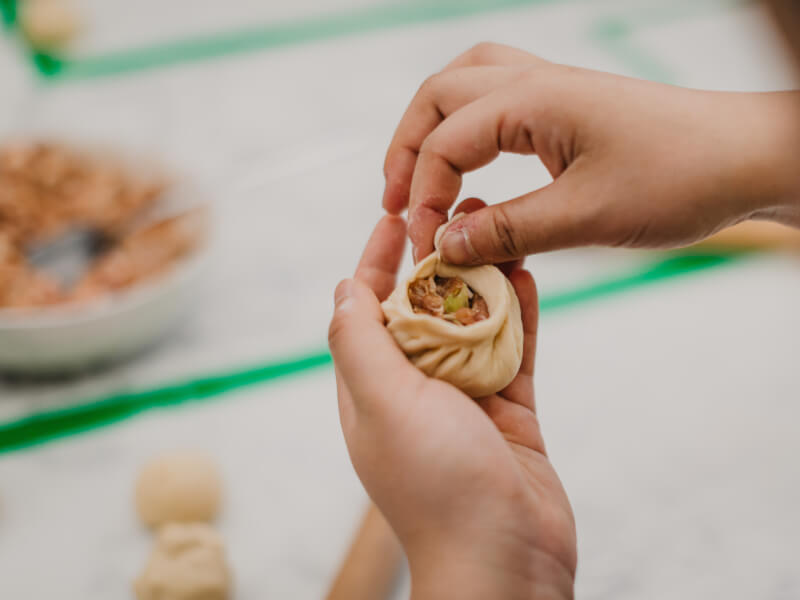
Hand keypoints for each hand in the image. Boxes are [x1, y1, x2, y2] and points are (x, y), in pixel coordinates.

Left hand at [328, 211, 575, 599]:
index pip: (368, 309)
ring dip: (484, 278)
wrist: (505, 559)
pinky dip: (521, 313)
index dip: (378, 260)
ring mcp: (465, 400)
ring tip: (500, 228)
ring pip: (473, 322)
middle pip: (424, 309)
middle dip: (437, 260)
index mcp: (372, 389)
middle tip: (460, 209)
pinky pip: (514, 348)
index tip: (395, 214)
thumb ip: (359, 342)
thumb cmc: (436, 483)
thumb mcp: (382, 403)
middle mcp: (414, 390)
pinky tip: (530, 274)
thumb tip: (344, 285)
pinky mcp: (509, 410)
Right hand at [382, 42, 799, 263]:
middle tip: (395, 206)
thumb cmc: (680, 178)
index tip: (425, 248)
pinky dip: (468, 129)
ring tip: (418, 178)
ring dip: (432, 130)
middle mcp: (533, 81)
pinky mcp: (567, 107)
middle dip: (408, 151)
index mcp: (532, 99)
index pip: (444, 142)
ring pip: (464, 87)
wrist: (748, 158)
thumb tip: (446, 246)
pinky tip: (472, 164)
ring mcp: (551, 89)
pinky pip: (496, 100)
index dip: (422, 197)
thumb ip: (507, 231)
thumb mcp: (586, 216)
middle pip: (437, 97)